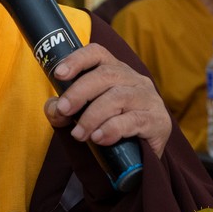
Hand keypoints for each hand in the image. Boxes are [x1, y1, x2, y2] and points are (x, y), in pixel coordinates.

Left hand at [43, 43, 171, 158]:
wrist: (140, 158)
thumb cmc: (107, 128)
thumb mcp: (82, 116)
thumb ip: (63, 110)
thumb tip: (55, 109)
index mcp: (115, 71)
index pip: (97, 53)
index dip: (77, 59)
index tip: (59, 73)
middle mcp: (134, 79)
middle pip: (106, 75)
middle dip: (79, 92)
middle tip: (63, 110)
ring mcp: (148, 98)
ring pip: (118, 97)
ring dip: (93, 116)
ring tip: (79, 134)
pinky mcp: (157, 121)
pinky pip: (134, 120)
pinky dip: (112, 129)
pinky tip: (99, 138)